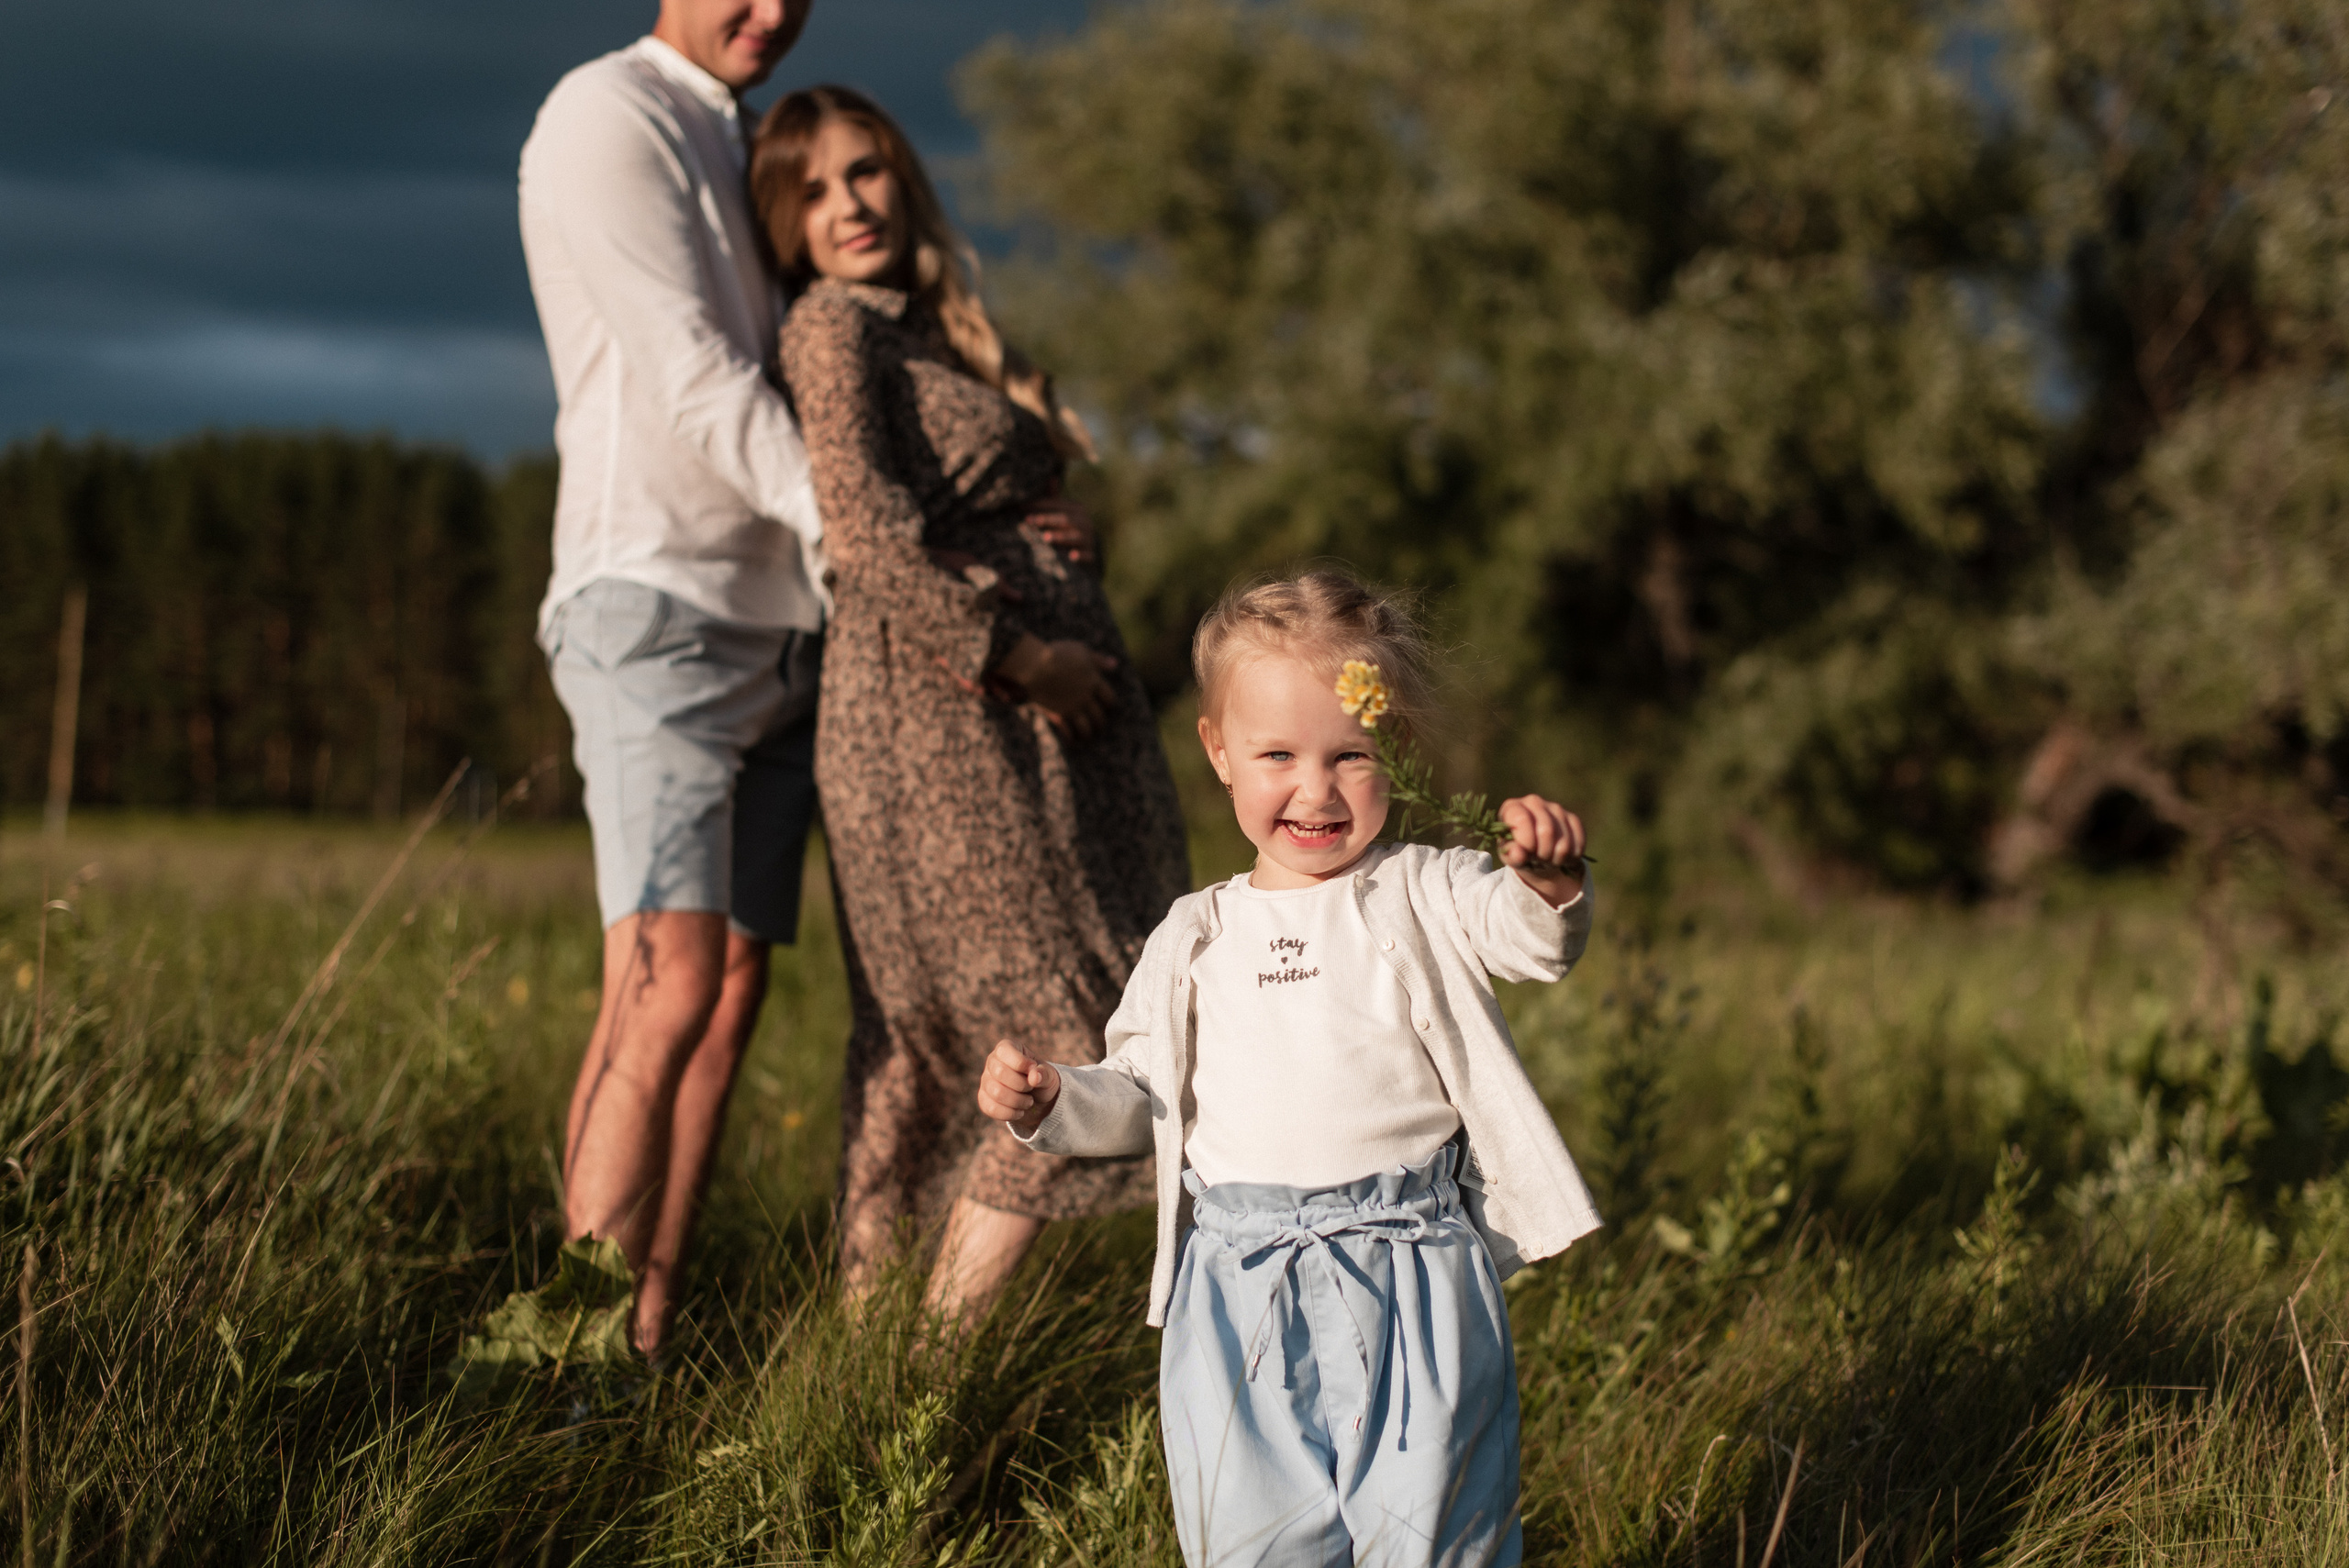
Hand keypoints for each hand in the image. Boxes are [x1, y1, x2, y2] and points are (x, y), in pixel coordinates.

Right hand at [978, 1039, 1061, 1135]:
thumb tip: (1034, 1077)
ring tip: (1028, 1101)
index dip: (1022, 1064)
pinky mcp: (983, 1099)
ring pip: (997, 1093)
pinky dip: (1010, 1113)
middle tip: (1031, 1089)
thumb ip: (1044, 1073)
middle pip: (1000, 1073)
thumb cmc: (1041, 1081)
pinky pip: (991, 1108)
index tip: (1034, 1071)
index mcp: (1006, 1048)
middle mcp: (992, 1062)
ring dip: (1018, 1101)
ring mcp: (985, 1080)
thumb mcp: (1049, 1075)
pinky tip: (1019, 1112)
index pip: (1006, 1052)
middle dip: (1022, 1085)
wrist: (1038, 1101)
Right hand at [998, 635, 1117, 737]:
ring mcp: (1073, 708)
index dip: (1110, 704)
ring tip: (1085, 737)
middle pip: (1099, 716)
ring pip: (1086, 728)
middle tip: (1098, 726)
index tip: (1108, 707)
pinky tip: (1070, 740)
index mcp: (1094, 681)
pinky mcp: (1059, 715)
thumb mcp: (1082, 651)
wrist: (1036, 665)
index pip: (1109, 698)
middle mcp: (1086, 697)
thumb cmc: (1058, 654)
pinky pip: (1068, 732)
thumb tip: (1115, 665)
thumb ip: (1099, 659)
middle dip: (1100, 723)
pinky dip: (1070, 738)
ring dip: (1087, 734)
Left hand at [1025, 498, 1096, 563]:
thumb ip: (1054, 497)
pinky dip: (1080, 555)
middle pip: (1065, 519)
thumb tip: (1051, 477)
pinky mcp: (1092, 555)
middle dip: (1046, 519)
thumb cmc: (1069, 528)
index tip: (1022, 507)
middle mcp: (1085, 522)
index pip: (1057, 504)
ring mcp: (1089, 538)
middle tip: (1029, 520)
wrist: (1089, 549)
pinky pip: (1087, 554)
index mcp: (1077, 509)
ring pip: (1075, 536)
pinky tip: (1071, 557)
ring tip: (1045, 538)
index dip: (1039, 505)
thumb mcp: (1063, 512)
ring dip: (1060, 536)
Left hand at [1498, 795, 1585, 905]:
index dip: (1526, 842)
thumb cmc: (1518, 852)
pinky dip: (1570, 857)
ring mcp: (1555, 808)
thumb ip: (1511, 855)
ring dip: (1556, 858)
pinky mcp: (1573, 818)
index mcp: (1512, 807)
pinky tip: (1560, 856)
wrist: (1536, 855)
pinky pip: (1578, 842)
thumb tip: (1518, 854)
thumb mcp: (1509, 856)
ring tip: (1547, 858)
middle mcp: (1534, 802)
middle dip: (1543, 854)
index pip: (1521, 819)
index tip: (1527, 853)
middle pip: (1547, 831)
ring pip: (1564, 841)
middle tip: (1538, 859)